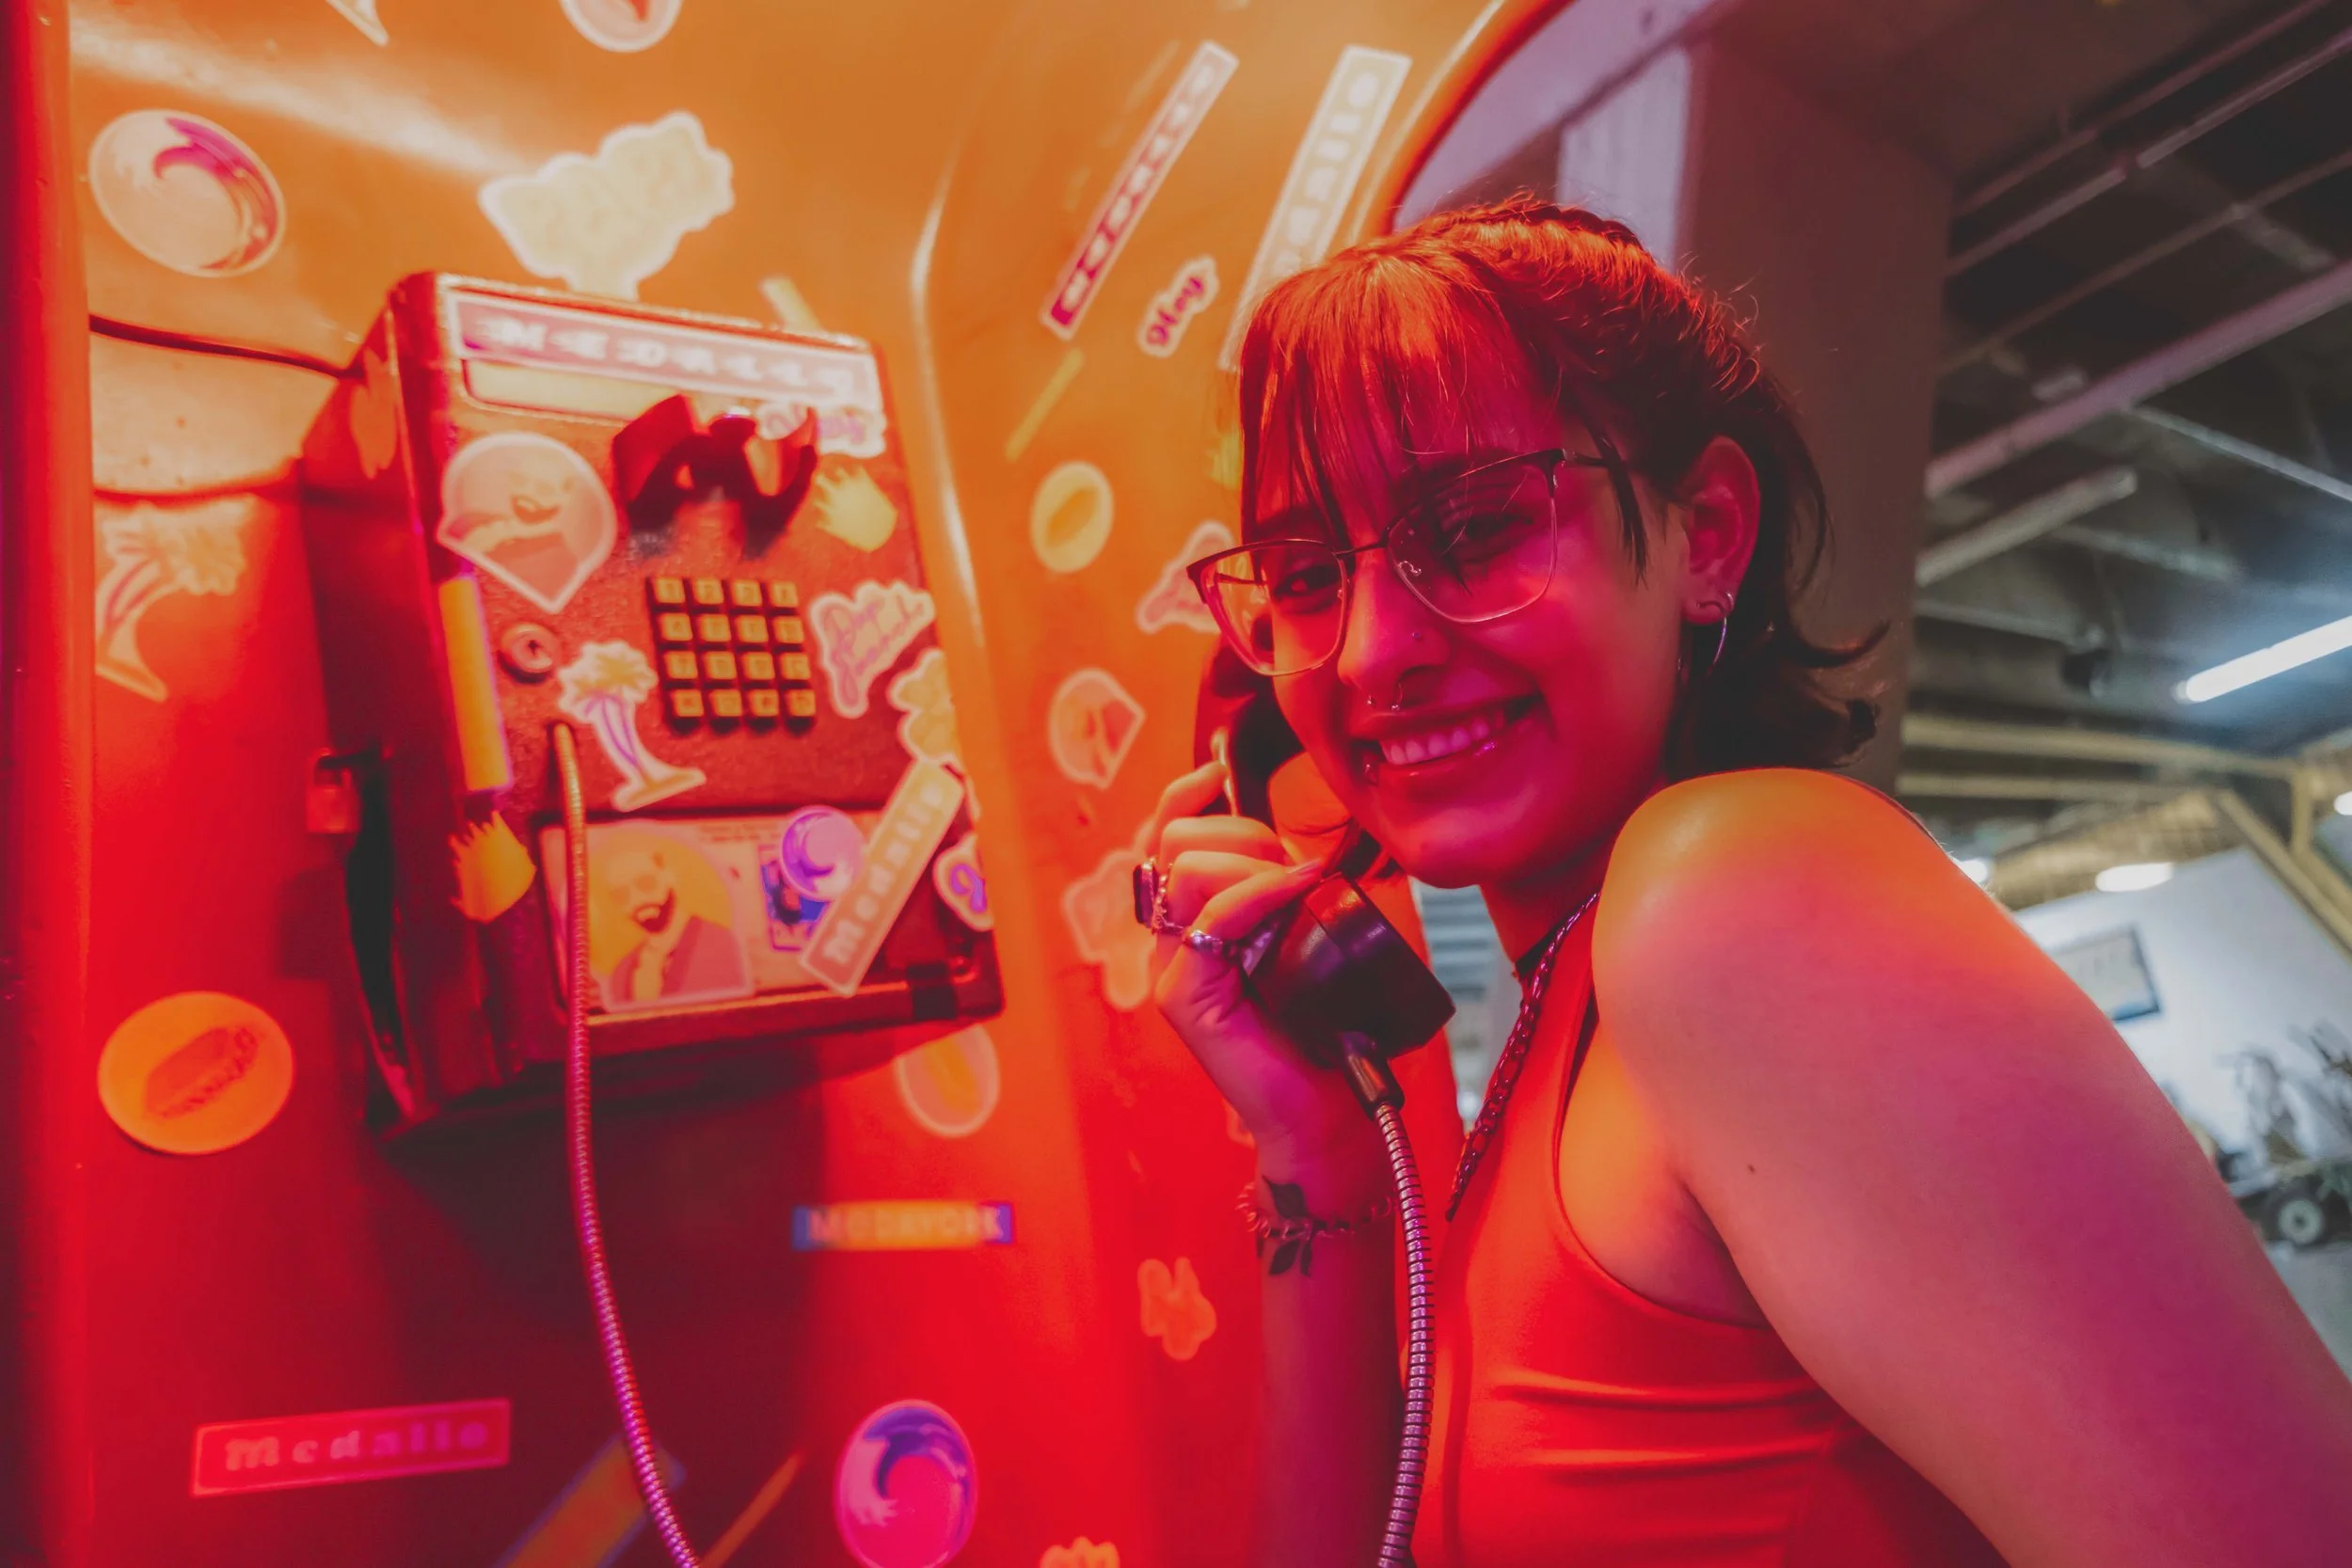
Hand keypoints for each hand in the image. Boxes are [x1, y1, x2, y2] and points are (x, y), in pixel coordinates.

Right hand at [1145, 761, 1379, 1175]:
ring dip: (1253, 861)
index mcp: (1192, 921)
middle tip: (1293, 868)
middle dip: (1242, 833)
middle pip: (1174, 840)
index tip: (1221, 774)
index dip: (1185, 796)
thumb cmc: (1325, 1026)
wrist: (1328, 1110)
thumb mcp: (1305, 937)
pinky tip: (1296, 887)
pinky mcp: (1184, 997)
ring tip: (1298, 888)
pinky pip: (1213, 919)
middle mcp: (1170, 941)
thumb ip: (1284, 891)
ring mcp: (1172, 969)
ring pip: (1187, 870)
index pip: (1164, 837)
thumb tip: (1298, 845)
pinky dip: (1259, 891)